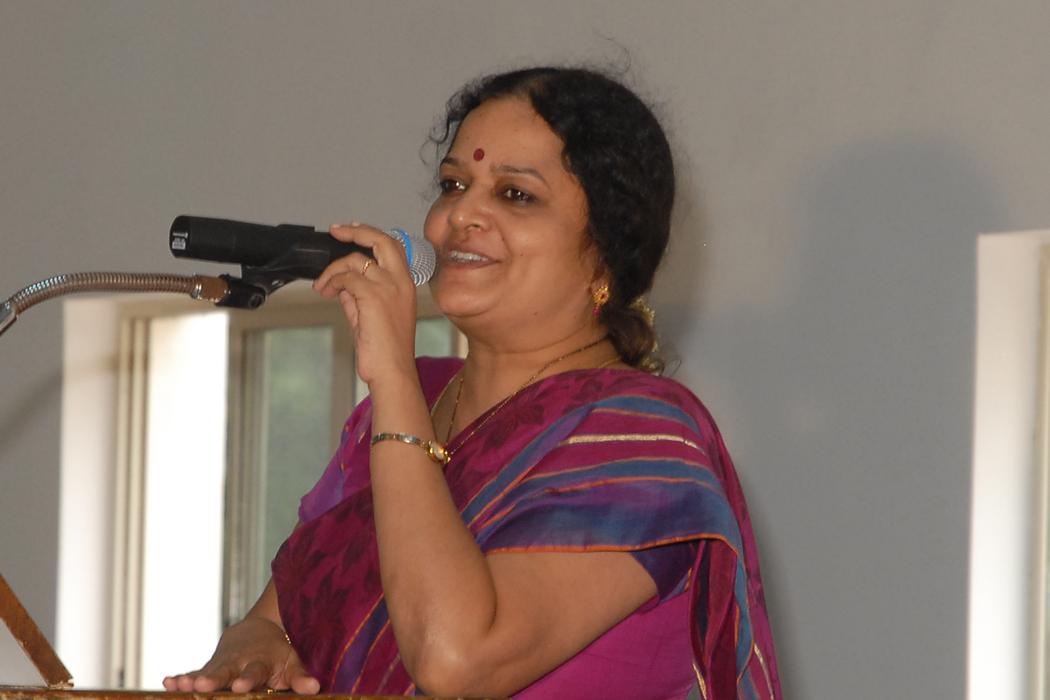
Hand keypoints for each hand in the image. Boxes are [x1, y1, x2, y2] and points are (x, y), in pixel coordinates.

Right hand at [162, 616, 319, 693]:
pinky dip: (182, 677)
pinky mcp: (210, 666)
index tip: (241, 685)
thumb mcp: (292, 663)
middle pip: (226, 671)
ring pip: (207, 671)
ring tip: (180, 684)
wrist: (258, 630)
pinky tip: (168, 683)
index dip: (248, 679)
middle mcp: (238, 662)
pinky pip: (195, 672)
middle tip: (204, 685)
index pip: (254, 672)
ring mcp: (222, 664)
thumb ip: (300, 677)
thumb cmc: (278, 654)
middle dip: (215, 679)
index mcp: (260, 663)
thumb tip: (315, 688)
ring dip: (193, 679)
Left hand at [313, 223, 418, 386]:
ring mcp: (388, 287)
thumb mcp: (371, 317)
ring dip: (333, 270)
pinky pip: (347, 279)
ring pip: (356, 261)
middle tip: (336, 231)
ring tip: (323, 286)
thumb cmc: (386, 351)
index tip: (351, 231)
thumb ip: (358, 297)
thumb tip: (342, 284)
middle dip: (356, 231)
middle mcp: (400, 282)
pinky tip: (326, 292)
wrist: (392, 370)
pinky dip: (332, 282)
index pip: (391, 247)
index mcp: (405, 285)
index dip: (370, 235)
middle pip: (381, 240)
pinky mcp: (373, 296)